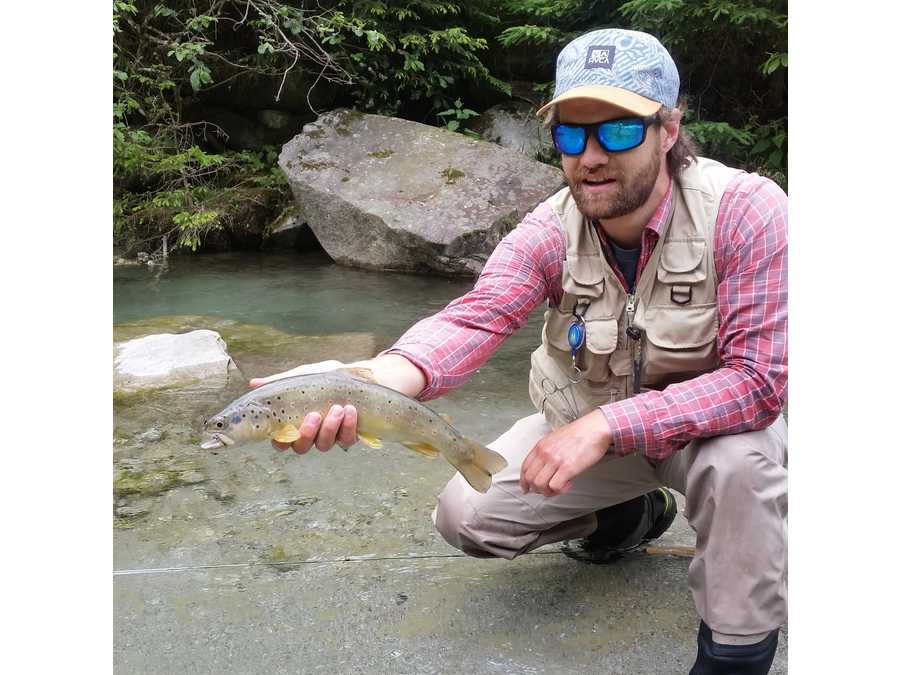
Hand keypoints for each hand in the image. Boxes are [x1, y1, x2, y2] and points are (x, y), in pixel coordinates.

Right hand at [248, 354, 425, 454]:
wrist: (365, 375)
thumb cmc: (329, 376)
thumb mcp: (304, 375)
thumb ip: (279, 382)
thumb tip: (253, 383)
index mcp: (295, 422)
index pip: (280, 441)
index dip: (279, 441)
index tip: (284, 430)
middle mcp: (311, 434)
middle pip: (300, 448)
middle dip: (307, 434)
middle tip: (314, 416)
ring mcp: (331, 437)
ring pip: (324, 445)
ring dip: (330, 428)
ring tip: (338, 408)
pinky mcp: (350, 436)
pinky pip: (346, 441)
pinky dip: (348, 427)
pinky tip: (351, 411)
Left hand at [519, 409, 612, 496]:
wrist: (594, 428)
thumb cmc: (578, 433)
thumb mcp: (554, 438)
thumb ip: (546, 452)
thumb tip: (543, 468)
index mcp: (541, 446)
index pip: (524, 468)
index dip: (523, 481)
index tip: (526, 488)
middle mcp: (545, 453)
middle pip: (530, 479)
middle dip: (536, 489)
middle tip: (546, 490)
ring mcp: (555, 460)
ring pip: (540, 485)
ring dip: (548, 491)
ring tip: (559, 487)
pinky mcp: (568, 468)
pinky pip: (555, 486)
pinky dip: (560, 490)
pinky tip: (568, 483)